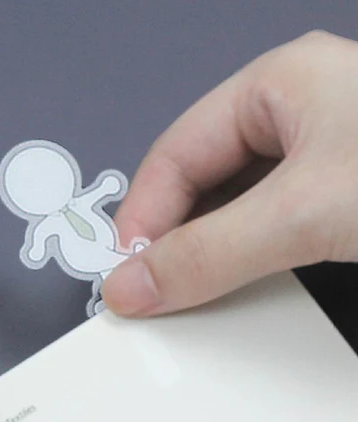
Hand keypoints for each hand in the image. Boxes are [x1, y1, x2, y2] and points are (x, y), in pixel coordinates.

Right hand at [103, 30, 357, 315]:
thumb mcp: (305, 211)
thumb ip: (211, 253)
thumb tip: (134, 282)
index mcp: (280, 84)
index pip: (174, 156)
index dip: (141, 219)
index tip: (126, 274)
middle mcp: (297, 116)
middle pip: (198, 186)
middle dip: (170, 241)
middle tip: (149, 289)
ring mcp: (322, 162)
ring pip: (231, 215)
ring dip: (206, 258)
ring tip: (188, 296)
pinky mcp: (338, 204)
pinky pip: (266, 236)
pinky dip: (242, 267)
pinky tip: (233, 292)